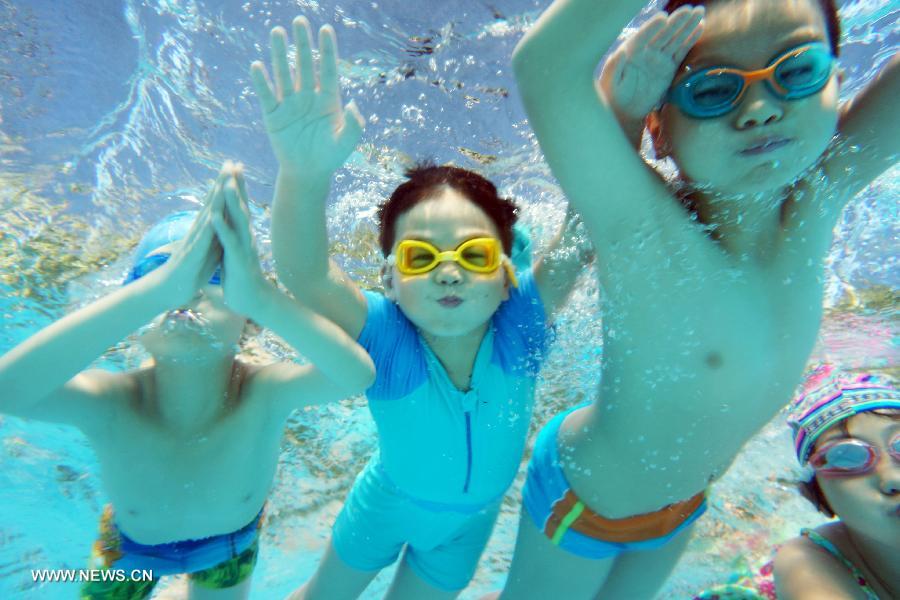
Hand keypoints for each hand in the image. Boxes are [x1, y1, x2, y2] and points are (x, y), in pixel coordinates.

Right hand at [153, 177, 223, 307]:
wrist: (173, 288)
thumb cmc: (192, 268)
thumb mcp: (210, 246)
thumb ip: (216, 232)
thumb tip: (225, 219)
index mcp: (207, 228)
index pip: (218, 203)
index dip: (227, 186)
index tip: (236, 169)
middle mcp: (200, 229)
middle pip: (212, 202)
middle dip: (222, 182)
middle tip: (230, 162)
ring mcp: (195, 239)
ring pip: (207, 214)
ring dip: (215, 197)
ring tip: (223, 180)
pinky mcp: (193, 252)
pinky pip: (202, 238)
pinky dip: (208, 226)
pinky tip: (213, 213)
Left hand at [209, 162, 270, 317]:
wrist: (251, 301)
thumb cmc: (241, 278)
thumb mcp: (235, 253)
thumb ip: (233, 237)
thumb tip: (230, 226)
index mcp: (241, 235)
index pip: (238, 207)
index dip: (236, 187)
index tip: (233, 168)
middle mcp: (245, 237)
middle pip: (240, 206)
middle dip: (236, 185)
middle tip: (233, 164)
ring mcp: (242, 247)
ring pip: (237, 220)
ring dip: (231, 201)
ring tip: (226, 183)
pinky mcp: (237, 260)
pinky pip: (228, 241)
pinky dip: (221, 228)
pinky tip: (214, 216)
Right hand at [250, 17, 363, 179]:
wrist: (308, 173)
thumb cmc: (330, 157)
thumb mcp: (346, 142)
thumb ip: (354, 124)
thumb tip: (354, 105)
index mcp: (328, 99)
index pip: (328, 69)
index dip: (327, 50)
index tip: (325, 29)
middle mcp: (308, 96)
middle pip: (304, 64)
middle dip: (302, 43)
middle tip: (299, 20)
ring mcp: (290, 103)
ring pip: (284, 73)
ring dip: (279, 53)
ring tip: (277, 31)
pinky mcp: (273, 114)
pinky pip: (267, 94)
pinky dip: (262, 81)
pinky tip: (257, 65)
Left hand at [600, 6, 703, 121]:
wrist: (623, 110)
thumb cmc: (612, 95)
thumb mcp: (610, 82)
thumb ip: (614, 67)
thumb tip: (621, 52)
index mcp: (631, 51)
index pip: (643, 37)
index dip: (652, 28)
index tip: (663, 18)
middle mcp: (646, 51)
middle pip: (663, 34)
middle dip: (676, 22)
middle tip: (689, 10)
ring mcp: (658, 58)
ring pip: (675, 40)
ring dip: (687, 26)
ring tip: (699, 13)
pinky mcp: (668, 67)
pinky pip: (681, 52)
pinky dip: (690, 40)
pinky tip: (700, 28)